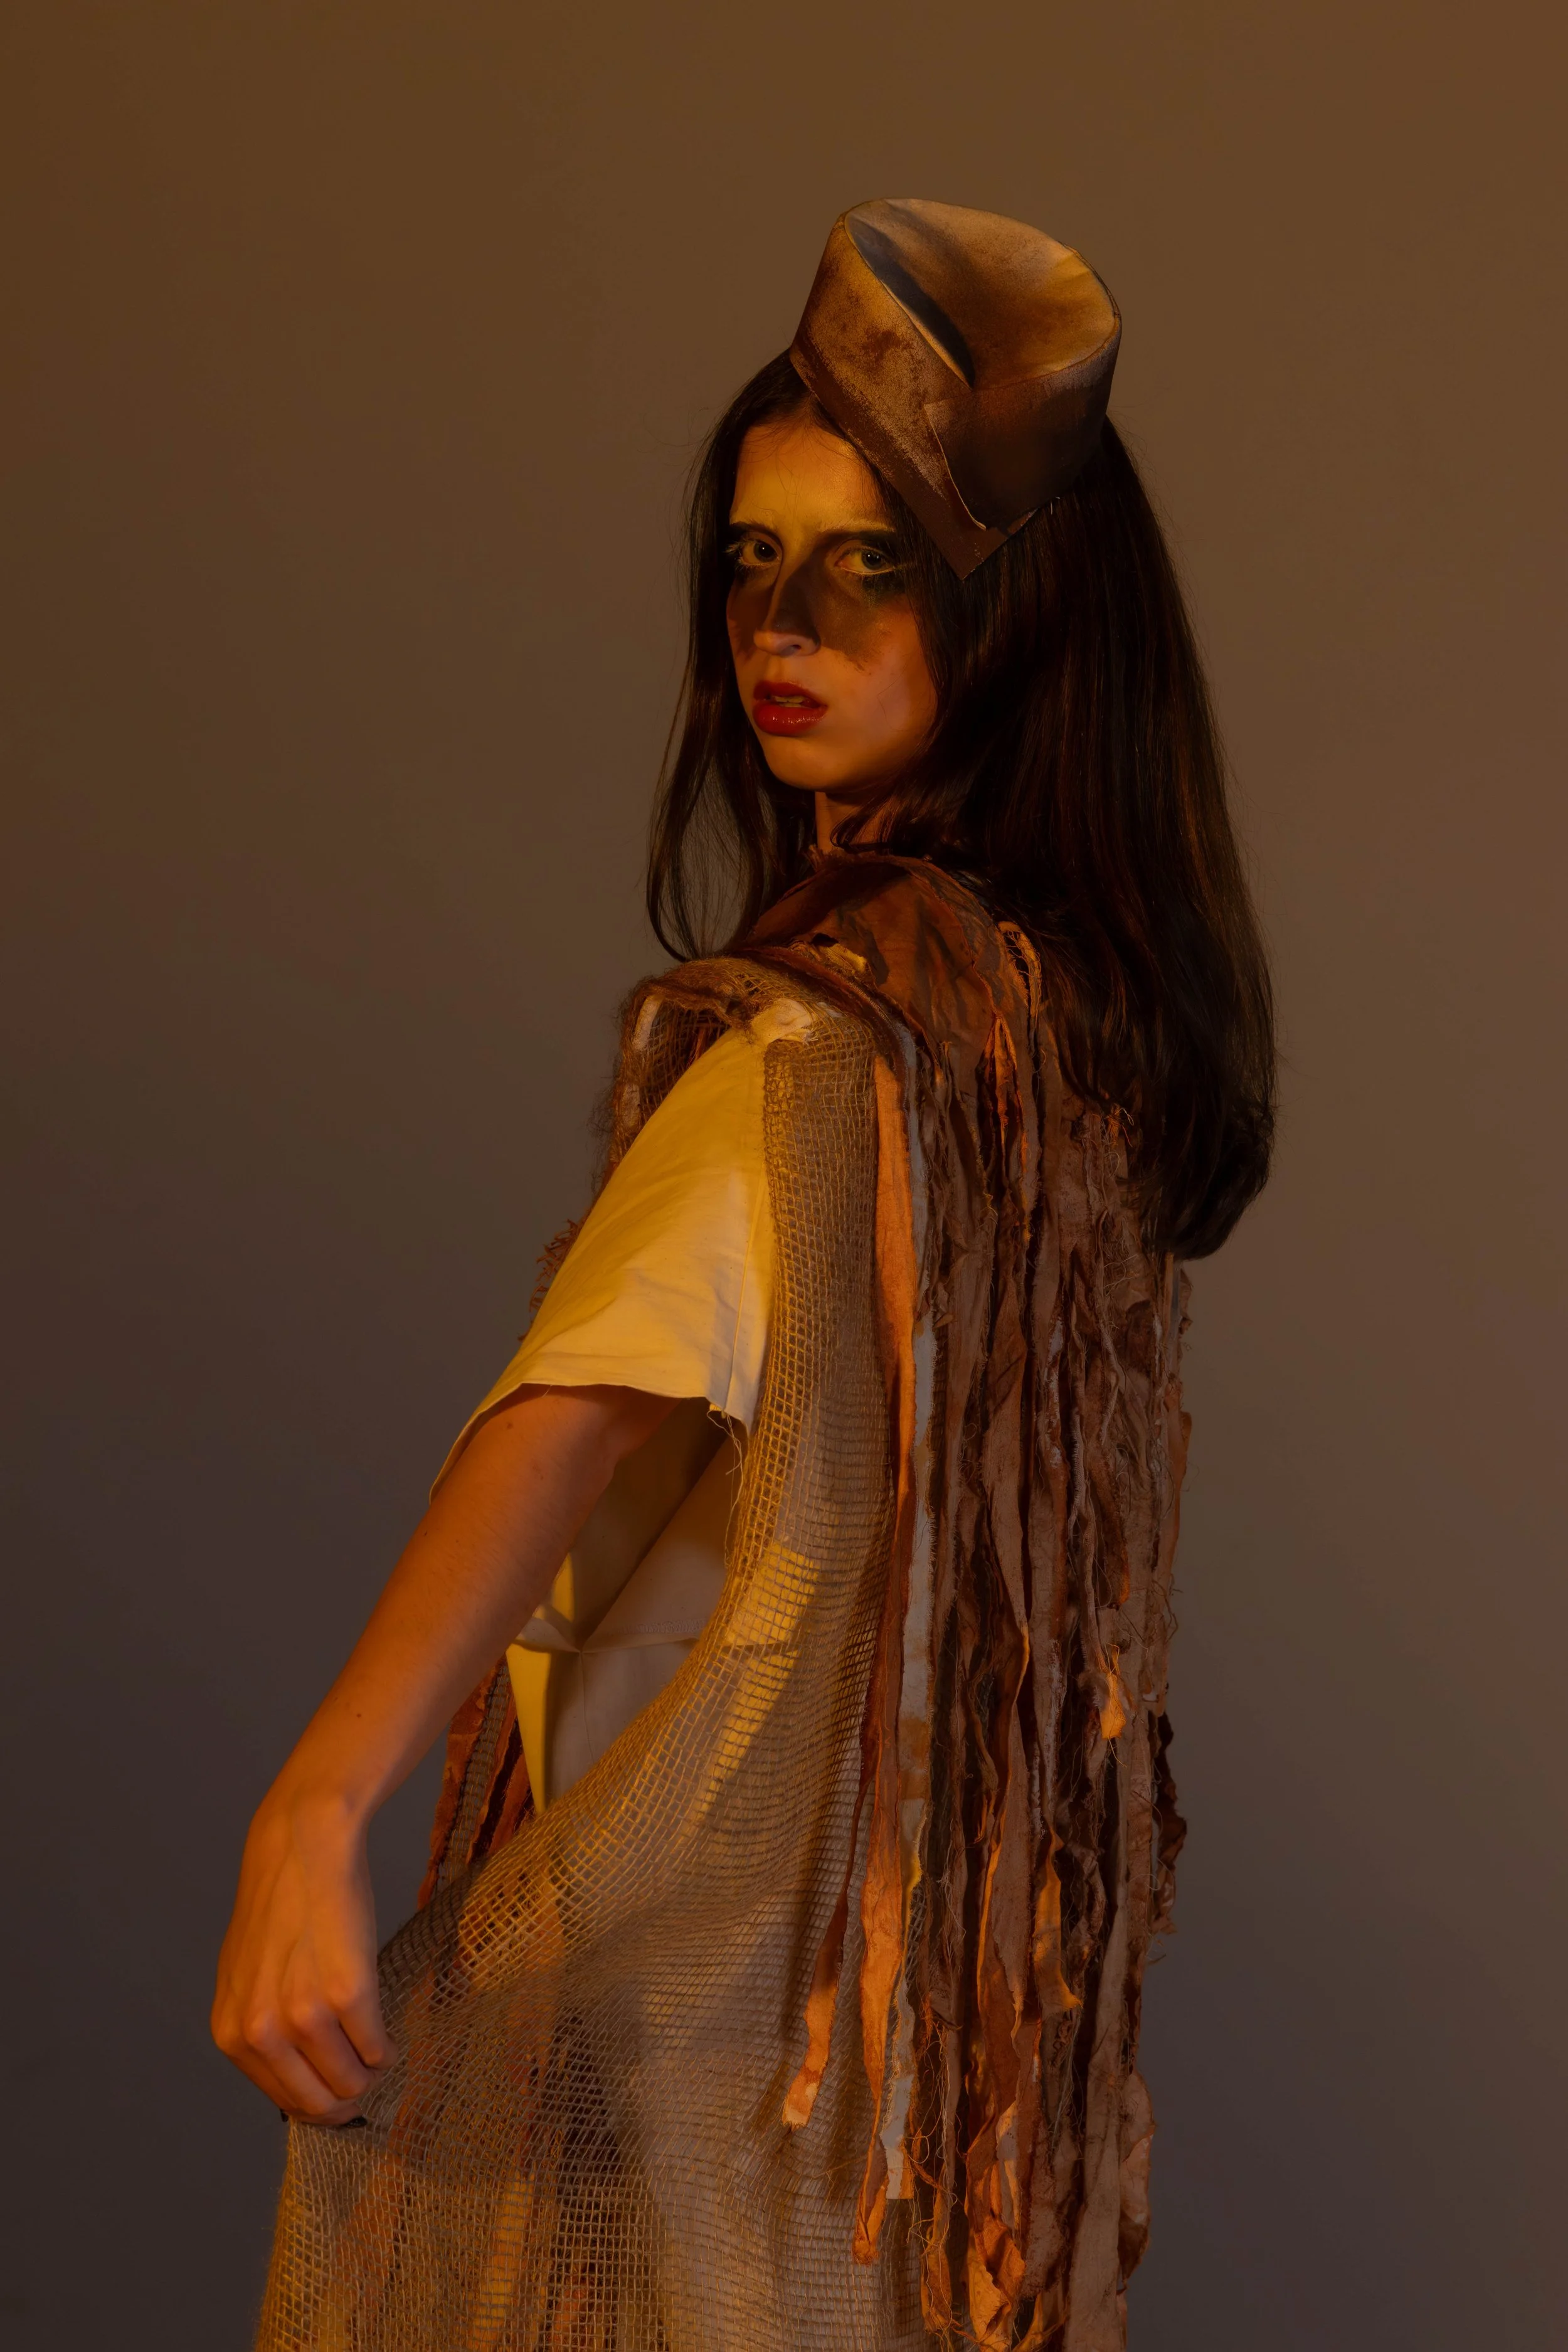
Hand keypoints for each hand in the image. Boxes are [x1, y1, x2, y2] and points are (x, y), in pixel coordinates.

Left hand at [212, 1784, 392, 2122]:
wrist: (301, 1847)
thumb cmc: (281, 1907)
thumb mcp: (248, 1978)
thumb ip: (261, 2030)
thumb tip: (296, 2078)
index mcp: (232, 2036)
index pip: (287, 2103)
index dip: (321, 2098)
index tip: (341, 2084)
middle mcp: (261, 2034)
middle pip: (321, 2104)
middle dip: (348, 2093)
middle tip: (364, 2069)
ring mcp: (303, 2016)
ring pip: (352, 2084)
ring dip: (370, 2070)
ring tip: (374, 2043)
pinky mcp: (347, 1994)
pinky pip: (377, 2050)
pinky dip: (387, 2048)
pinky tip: (385, 2029)